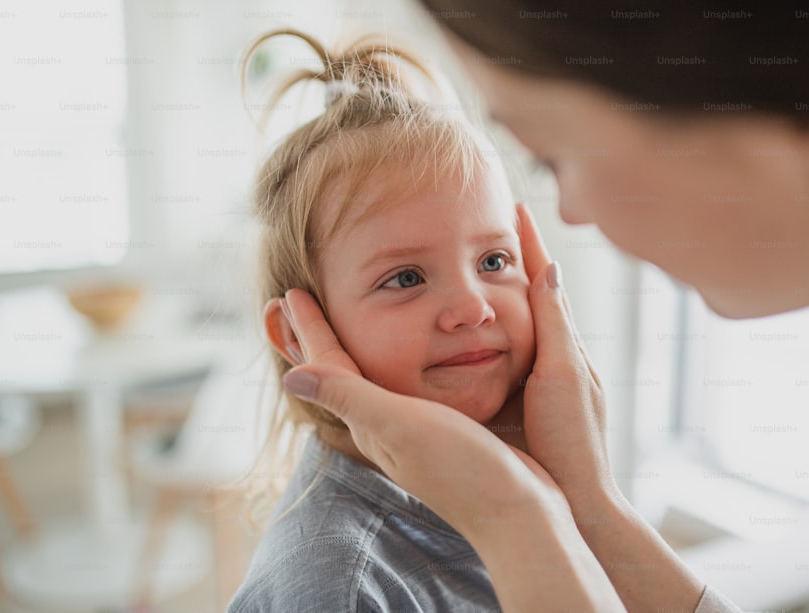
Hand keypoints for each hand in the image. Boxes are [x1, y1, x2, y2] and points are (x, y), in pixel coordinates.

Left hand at [279, 288, 567, 535]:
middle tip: (302, 304)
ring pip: (374, 379)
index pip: (329, 367)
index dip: (310, 329)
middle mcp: (386, 427)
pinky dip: (400, 361)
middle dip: (322, 338)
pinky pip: (410, 386)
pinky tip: (414, 359)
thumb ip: (352, 397)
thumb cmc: (463, 469)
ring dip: (356, 349)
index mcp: (371, 421)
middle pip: (342, 373)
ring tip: (346, 323)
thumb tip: (289, 377)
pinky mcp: (446, 433)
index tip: (290, 293)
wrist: (518, 515)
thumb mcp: (402, 426)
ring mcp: (415, 433)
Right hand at [516, 204, 616, 512]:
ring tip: (486, 269)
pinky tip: (478, 337)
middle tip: (499, 228)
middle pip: (533, 300)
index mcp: (565, 345)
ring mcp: (542, 382)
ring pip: (520, 329)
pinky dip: (495, 336)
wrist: (578, 498)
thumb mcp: (562, 374)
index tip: (515, 207)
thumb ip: (553, 325)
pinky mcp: (525, 404)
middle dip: (517, 262)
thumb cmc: (572, 439)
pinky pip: (506, 359)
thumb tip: (549, 269)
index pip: (544, 282)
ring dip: (506, 296)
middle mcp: (556, 358)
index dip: (529, 244)